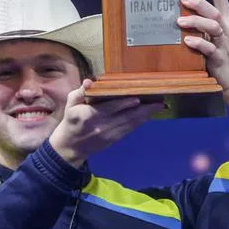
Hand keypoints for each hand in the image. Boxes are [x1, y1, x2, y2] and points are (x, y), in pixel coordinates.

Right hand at [49, 81, 163, 166]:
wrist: (70, 147)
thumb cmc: (70, 121)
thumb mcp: (70, 104)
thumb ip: (80, 92)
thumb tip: (89, 81)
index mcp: (90, 115)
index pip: (111, 107)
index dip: (125, 103)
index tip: (138, 98)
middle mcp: (102, 126)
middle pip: (126, 116)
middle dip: (143, 109)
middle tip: (158, 101)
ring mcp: (109, 134)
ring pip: (130, 123)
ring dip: (145, 115)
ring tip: (158, 107)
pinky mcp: (113, 139)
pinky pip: (129, 130)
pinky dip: (139, 122)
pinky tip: (148, 116)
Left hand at [177, 0, 228, 127]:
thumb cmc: (227, 61)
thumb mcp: (218, 40)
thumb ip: (206, 27)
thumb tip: (183, 15)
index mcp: (228, 23)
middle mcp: (227, 31)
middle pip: (215, 10)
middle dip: (200, 2)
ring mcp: (225, 45)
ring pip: (212, 27)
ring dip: (196, 22)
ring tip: (179, 22)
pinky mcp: (220, 60)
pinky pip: (210, 49)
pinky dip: (199, 44)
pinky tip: (188, 42)